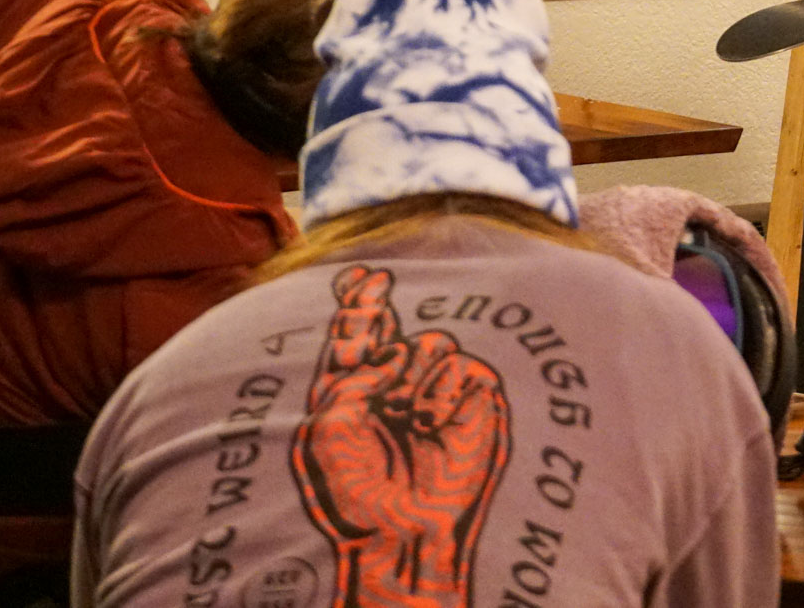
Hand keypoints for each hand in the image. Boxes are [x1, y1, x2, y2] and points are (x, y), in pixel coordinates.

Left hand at [292, 266, 511, 607]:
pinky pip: (465, 366)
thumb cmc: (356, 487)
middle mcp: (397, 384)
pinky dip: (444, 392)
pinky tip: (431, 423)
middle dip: (383, 325)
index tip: (364, 274)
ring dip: (414, 376)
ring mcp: (438, 392)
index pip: (361, 331)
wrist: (402, 529)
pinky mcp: (475, 401)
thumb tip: (399, 353)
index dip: (362, 299)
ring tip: (405, 418)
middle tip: (376, 338)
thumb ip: (356, 376)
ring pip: (432, 342)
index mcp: (354, 388)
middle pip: (399, 327)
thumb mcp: (328, 427)